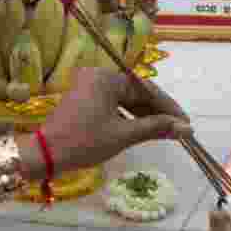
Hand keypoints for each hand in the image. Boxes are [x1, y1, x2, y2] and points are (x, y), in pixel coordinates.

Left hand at [39, 67, 187, 173]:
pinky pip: (113, 104)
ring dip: (144, 115)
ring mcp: (89, 87)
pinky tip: (142, 129)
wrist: (45, 155)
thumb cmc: (84, 142)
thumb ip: (156, 128)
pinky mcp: (84, 99)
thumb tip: (186, 128)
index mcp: (106, 77)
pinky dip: (127, 116)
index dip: (168, 107)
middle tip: (178, 130)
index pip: (146, 88)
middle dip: (157, 112)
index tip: (186, 123)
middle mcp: (97, 75)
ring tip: (165, 132)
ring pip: (125, 99)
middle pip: (136, 92)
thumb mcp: (123, 135)